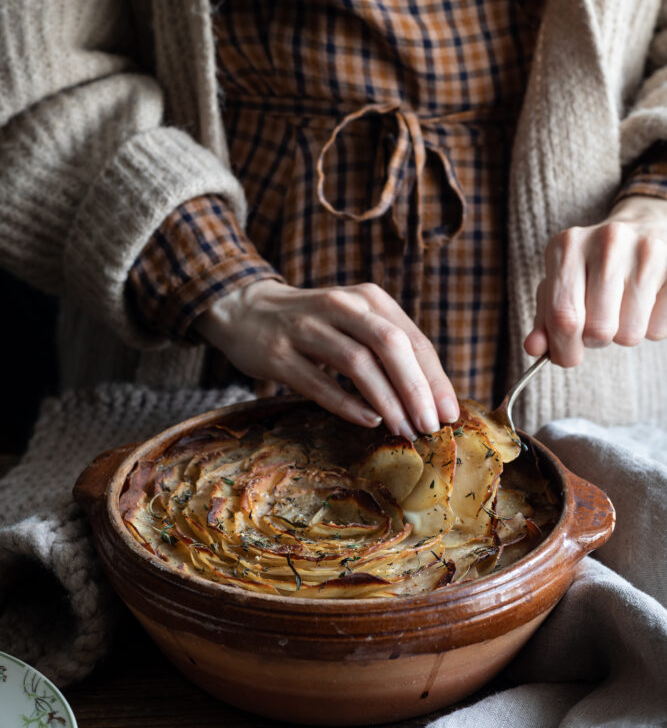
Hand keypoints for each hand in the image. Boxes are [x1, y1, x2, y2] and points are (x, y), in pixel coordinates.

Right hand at [195, 279, 458, 436]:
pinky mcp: (278, 354)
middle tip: (431, 425)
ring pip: (357, 361)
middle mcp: (340, 306)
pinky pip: (318, 382)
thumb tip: (433, 397)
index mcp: (368, 298)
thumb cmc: (315, 324)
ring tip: (404, 429)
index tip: (451, 413)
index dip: (435, 377)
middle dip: (415, 388)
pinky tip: (369, 421)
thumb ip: (390, 347)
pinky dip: (347, 404)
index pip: (412, 338)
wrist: (246, 311)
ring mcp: (306, 328)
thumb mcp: (355, 320)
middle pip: (389, 344)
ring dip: (386, 399)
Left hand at [524, 196, 666, 365]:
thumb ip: (545, 319)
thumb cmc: (594, 265)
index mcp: (567, 246)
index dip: (563, 348)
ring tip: (622, 308)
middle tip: (598, 324)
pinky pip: (659, 330)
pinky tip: (645, 301)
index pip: (563, 316)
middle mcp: (607, 242)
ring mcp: (647, 252)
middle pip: (598, 330)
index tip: (567, 357)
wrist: (643, 228)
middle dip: (595, 341)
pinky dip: (650, 326)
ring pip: (630, 334)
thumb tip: (534, 349)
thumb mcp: (561, 283)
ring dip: (623, 334)